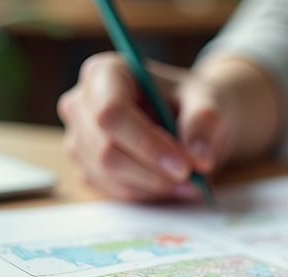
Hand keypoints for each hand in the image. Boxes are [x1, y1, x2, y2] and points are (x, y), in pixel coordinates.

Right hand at [58, 52, 280, 201]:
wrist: (188, 119)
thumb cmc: (191, 102)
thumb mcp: (207, 101)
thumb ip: (203, 123)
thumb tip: (199, 158)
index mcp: (106, 73)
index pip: (111, 113)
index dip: (146, 144)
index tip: (184, 166)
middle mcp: (82, 103)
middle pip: (106, 149)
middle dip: (153, 171)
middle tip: (194, 179)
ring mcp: (79, 137)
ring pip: (107, 174)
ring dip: (152, 185)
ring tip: (190, 182)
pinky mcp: (86, 166)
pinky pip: (111, 189)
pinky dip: (145, 192)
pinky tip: (170, 183)